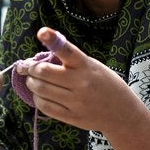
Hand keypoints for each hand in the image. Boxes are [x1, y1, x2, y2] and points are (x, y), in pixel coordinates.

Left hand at [16, 26, 139, 135]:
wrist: (122, 113)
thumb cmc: (104, 83)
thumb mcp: (92, 66)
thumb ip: (70, 62)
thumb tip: (40, 60)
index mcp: (86, 66)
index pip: (67, 50)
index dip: (53, 40)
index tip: (42, 32)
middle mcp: (80, 83)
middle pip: (44, 72)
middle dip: (31, 68)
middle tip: (28, 67)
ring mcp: (76, 101)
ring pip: (41, 90)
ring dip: (31, 83)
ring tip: (32, 80)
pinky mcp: (72, 117)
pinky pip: (45, 107)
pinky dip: (37, 98)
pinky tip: (39, 95)